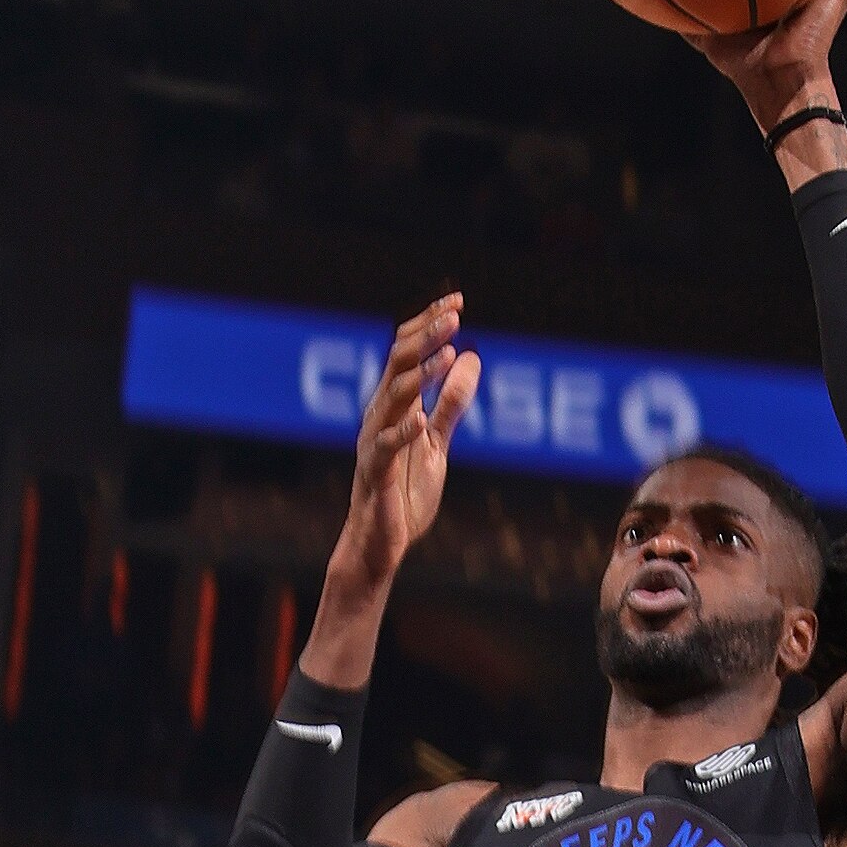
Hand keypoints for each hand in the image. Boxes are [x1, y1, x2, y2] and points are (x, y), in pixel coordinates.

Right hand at [332, 297, 481, 595]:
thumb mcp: (436, 445)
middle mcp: (379, 415)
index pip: (407, 352)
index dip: (429, 325)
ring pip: (393, 397)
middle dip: (427, 336)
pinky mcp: (375, 474)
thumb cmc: (403, 495)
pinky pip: (385, 447)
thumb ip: (450, 404)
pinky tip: (422, 418)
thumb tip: (471, 358)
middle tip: (455, 313)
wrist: (380, 545)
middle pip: (398, 363)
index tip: (457, 301)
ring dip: (420, 373)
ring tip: (447, 352)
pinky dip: (403, 431)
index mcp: (394, 406)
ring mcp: (375, 442)